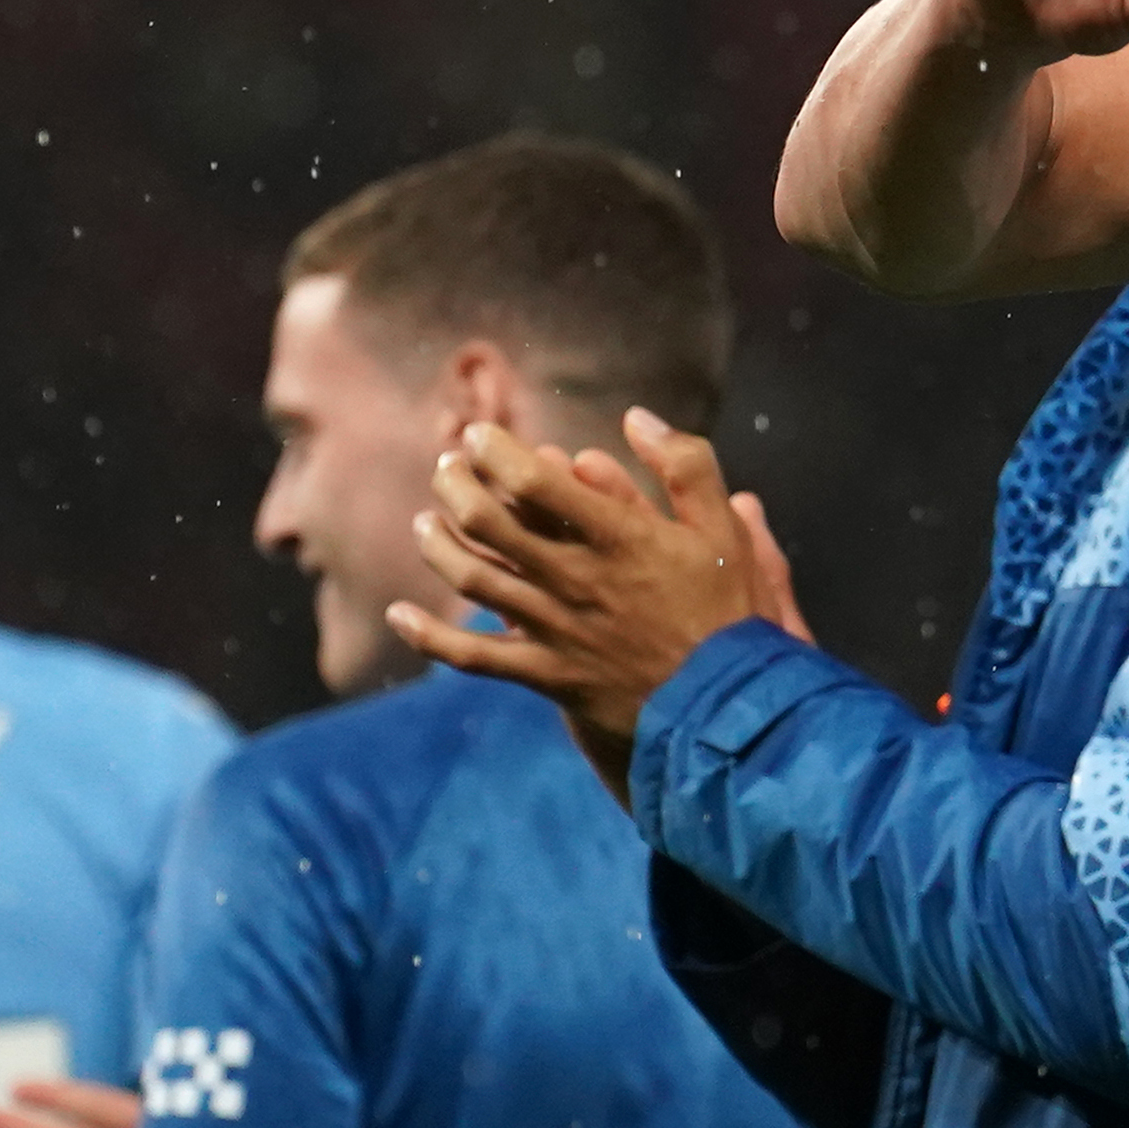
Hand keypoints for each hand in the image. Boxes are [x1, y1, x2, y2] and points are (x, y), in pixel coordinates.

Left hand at [395, 410, 810, 797]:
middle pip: (488, 523)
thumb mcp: (723, 528)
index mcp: (616, 536)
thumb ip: (685, 464)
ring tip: (425, 522)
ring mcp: (554, 629)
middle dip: (456, 486)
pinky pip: (472, 657)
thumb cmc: (729, 613)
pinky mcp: (545, 674)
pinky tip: (399, 615)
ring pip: (471, 580)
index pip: (535, 481)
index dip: (497, 451)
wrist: (726, 709)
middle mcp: (574, 578)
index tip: (481, 436)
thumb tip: (637, 418)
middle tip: (447, 467)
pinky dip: (429, 637)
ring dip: (437, 545)